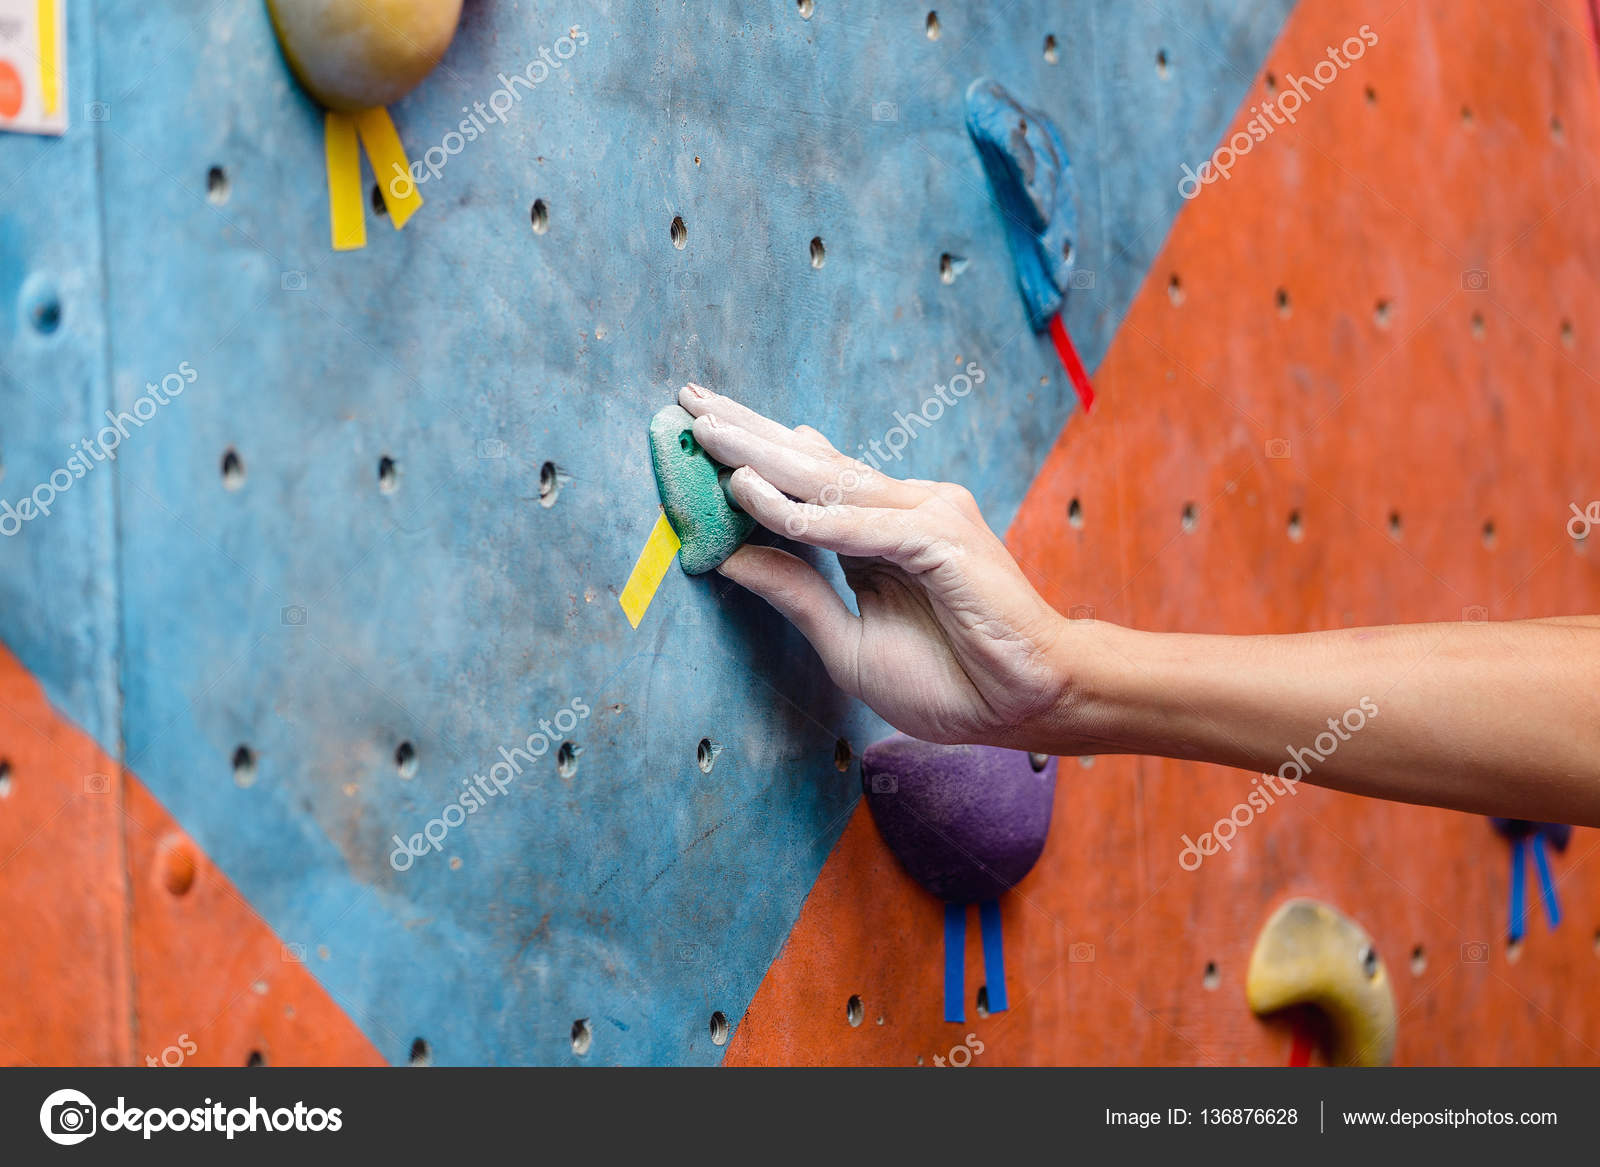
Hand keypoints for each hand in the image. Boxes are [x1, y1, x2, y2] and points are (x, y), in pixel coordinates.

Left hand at [678, 384, 1078, 747]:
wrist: (1028, 705)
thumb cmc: (951, 682)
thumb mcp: (847, 643)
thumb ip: (798, 595)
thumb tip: (730, 557)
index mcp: (883, 531)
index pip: (811, 481)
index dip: (758, 454)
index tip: (705, 430)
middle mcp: (904, 508)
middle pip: (813, 463)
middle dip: (748, 432)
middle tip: (690, 400)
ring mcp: (926, 515)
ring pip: (827, 482)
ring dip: (762, 455)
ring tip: (707, 431)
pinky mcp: (940, 539)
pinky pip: (855, 527)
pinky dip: (802, 514)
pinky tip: (751, 495)